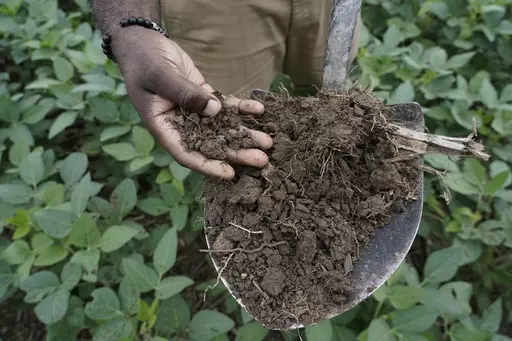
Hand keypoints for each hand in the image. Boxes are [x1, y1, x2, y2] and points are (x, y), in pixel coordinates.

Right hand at [111, 26, 272, 179]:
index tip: (230, 174)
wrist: (143, 42)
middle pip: (211, 144)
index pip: (187, 153)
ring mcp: (194, 111)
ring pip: (222, 127)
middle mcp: (181, 124)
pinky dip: (242, 109)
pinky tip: (259, 110)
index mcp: (164, 127)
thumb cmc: (144, 61)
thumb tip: (215, 110)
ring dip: (244, 134)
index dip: (208, 165)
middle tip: (261, 159)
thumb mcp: (160, 76)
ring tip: (267, 141)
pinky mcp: (204, 96)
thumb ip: (185, 94)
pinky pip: (226, 106)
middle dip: (236, 152)